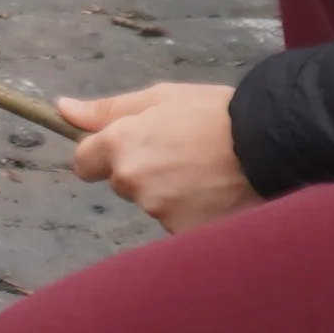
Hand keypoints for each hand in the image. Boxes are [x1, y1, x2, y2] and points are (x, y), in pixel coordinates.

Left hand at [58, 80, 254, 230]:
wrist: (270, 145)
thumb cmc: (215, 114)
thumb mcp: (161, 98)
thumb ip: (108, 109)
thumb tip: (63, 108)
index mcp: (121, 144)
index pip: (84, 163)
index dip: (103, 155)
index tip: (131, 148)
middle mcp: (133, 181)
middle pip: (123, 182)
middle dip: (144, 171)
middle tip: (184, 153)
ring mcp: (159, 211)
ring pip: (153, 203)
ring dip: (171, 193)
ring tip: (207, 172)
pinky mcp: (185, 234)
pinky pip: (178, 225)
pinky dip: (192, 214)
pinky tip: (216, 196)